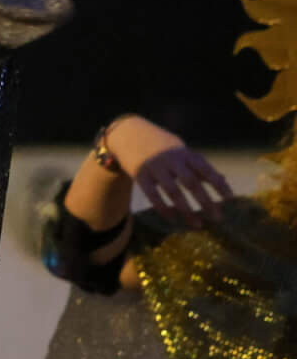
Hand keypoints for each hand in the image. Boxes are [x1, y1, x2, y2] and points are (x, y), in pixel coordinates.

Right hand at [105, 116, 233, 226]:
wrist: (129, 133)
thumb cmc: (162, 146)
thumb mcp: (182, 152)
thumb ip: (200, 166)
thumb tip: (223, 180)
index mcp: (184, 153)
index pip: (205, 170)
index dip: (218, 184)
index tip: (230, 199)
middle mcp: (171, 159)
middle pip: (191, 183)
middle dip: (206, 201)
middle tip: (218, 218)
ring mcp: (154, 167)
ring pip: (173, 191)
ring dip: (187, 210)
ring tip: (198, 225)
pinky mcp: (140, 175)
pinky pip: (152, 195)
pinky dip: (163, 208)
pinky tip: (173, 219)